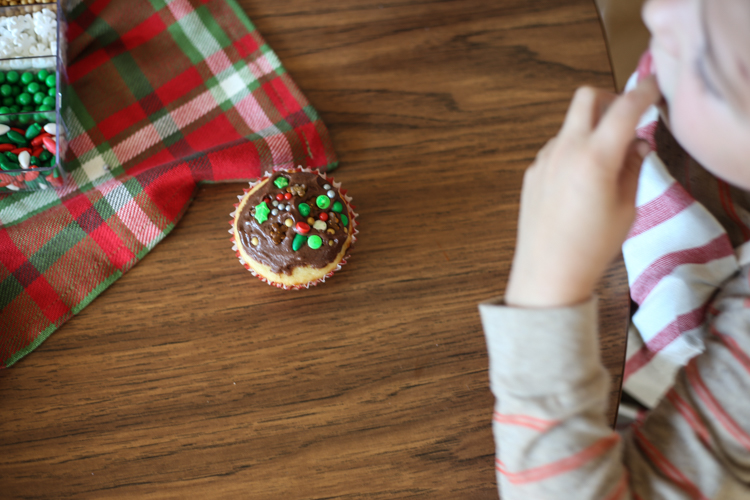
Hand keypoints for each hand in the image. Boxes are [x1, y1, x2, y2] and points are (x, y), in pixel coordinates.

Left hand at [505, 76, 659, 307]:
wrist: (548, 271)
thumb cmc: (592, 245)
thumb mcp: (627, 207)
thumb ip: (633, 167)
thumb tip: (638, 143)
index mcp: (595, 157)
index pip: (624, 108)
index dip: (643, 92)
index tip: (653, 87)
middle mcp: (565, 150)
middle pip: (585, 97)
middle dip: (608, 98)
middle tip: (624, 118)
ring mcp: (544, 159)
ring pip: (570, 125)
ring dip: (589, 130)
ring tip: (604, 166)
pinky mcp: (532, 172)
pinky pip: (556, 149)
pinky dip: (573, 151)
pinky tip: (580, 183)